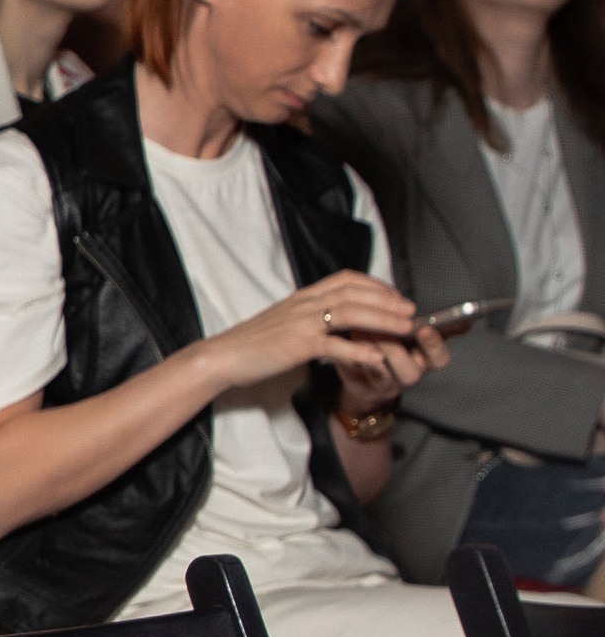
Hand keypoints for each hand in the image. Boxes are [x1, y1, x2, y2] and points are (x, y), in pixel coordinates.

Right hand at [205, 272, 444, 406]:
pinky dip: (360, 350)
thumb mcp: (285, 320)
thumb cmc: (253, 342)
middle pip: (354, 293)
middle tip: (412, 311)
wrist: (224, 355)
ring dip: (383, 320)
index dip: (375, 284)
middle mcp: (305, 304)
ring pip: (351, 313)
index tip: (395, 295)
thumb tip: (331, 317)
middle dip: (388, 300)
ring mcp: (302, 323)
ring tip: (405, 329)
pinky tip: (378, 357)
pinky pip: (336, 345)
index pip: (346, 279)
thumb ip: (309, 315)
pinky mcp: (298, 346)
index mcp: (303, 296)